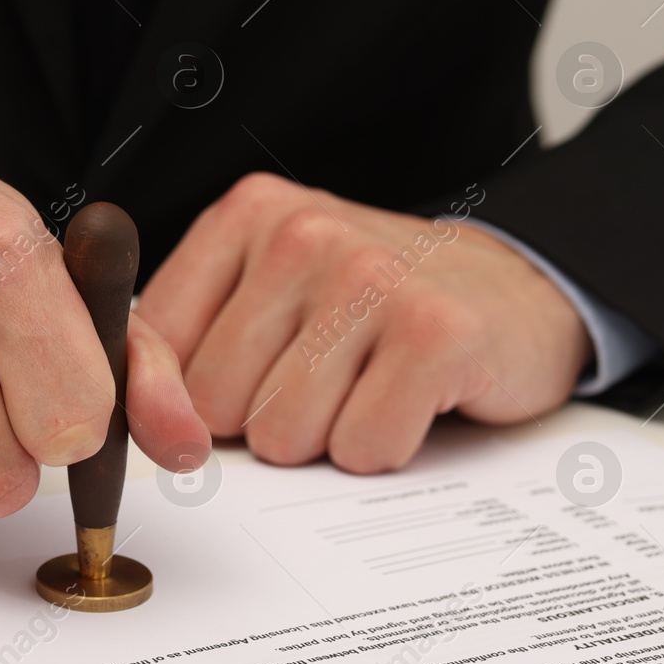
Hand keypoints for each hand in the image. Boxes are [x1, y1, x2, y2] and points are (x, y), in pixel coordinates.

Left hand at [136, 173, 590, 472]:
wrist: (515, 286)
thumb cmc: (372, 304)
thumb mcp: (268, 294)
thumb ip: (187, 348)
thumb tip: (148, 430)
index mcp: (246, 215)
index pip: (153, 343)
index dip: (173, 399)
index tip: (201, 411)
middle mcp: (303, 233)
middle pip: (215, 405)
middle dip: (261, 421)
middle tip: (321, 379)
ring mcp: (371, 277)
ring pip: (283, 436)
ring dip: (325, 439)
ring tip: (365, 385)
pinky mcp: (437, 333)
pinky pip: (362, 448)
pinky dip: (384, 448)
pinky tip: (409, 400)